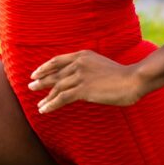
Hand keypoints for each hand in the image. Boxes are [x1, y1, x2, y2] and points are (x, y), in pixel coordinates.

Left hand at [27, 50, 141, 112]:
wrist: (133, 79)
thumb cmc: (121, 75)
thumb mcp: (100, 65)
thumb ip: (88, 69)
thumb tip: (78, 80)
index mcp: (83, 55)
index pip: (58, 60)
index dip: (45, 67)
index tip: (36, 73)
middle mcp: (78, 63)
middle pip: (54, 73)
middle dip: (41, 81)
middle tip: (31, 86)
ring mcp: (80, 76)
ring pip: (57, 87)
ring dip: (46, 96)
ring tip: (38, 104)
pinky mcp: (83, 89)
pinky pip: (62, 98)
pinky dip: (51, 104)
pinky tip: (44, 110)